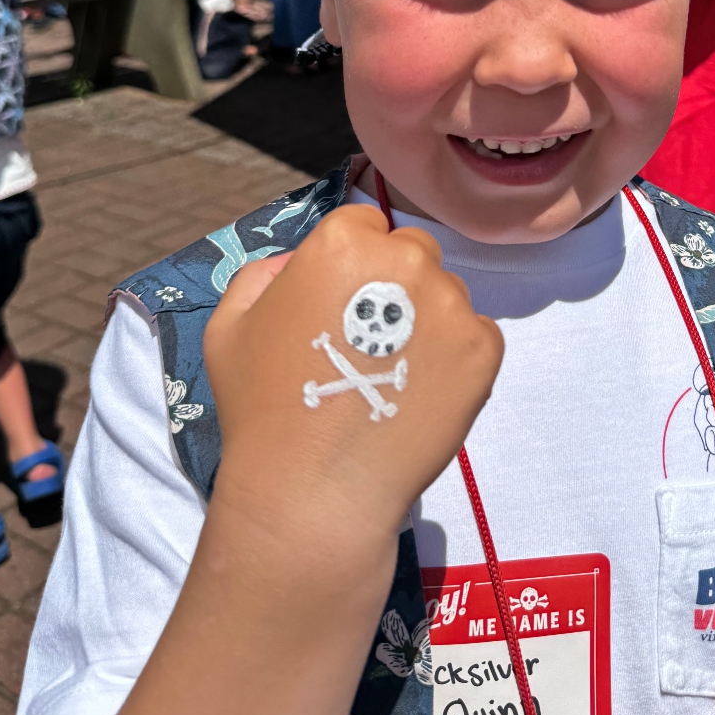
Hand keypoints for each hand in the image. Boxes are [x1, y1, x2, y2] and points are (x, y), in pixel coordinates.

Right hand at [204, 204, 502, 539]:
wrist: (314, 490)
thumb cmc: (262, 406)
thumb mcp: (230, 325)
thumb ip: (262, 273)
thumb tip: (298, 261)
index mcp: (343, 242)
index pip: (364, 223)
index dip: (351, 263)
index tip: (341, 304)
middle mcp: (406, 259)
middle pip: (411, 254)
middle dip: (394, 285)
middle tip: (369, 344)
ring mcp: (451, 304)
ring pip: (445, 295)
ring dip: (427, 321)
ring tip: (394, 377)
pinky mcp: (483, 349)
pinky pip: (475, 336)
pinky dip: (456, 358)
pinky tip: (421, 394)